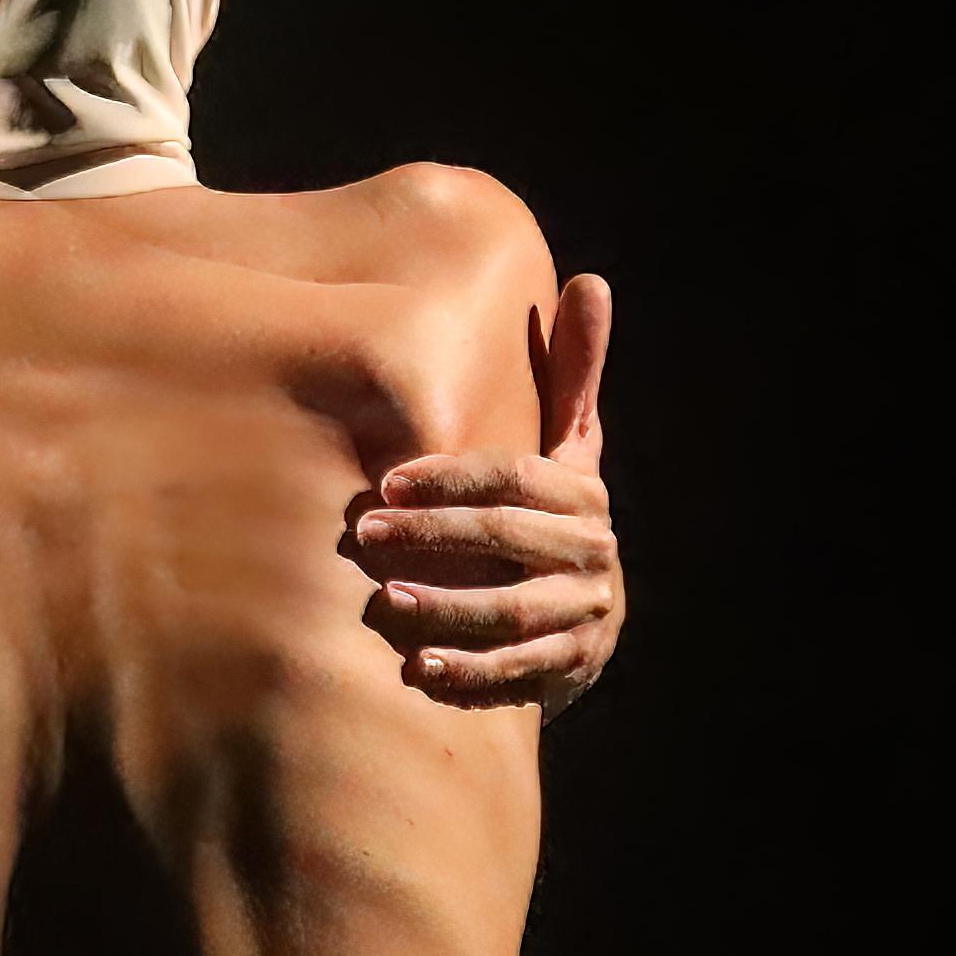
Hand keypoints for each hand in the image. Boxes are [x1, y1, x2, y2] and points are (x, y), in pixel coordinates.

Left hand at [344, 271, 622, 711]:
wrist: (585, 622)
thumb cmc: (553, 517)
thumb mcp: (569, 450)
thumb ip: (573, 373)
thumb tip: (592, 281)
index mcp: (583, 495)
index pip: (517, 477)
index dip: (452, 478)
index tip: (387, 480)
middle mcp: (592, 555)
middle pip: (508, 542)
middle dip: (434, 538)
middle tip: (364, 537)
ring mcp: (584, 616)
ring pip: (513, 612)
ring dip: (448, 608)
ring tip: (385, 604)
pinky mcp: (568, 670)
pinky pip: (517, 674)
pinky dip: (469, 674)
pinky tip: (417, 670)